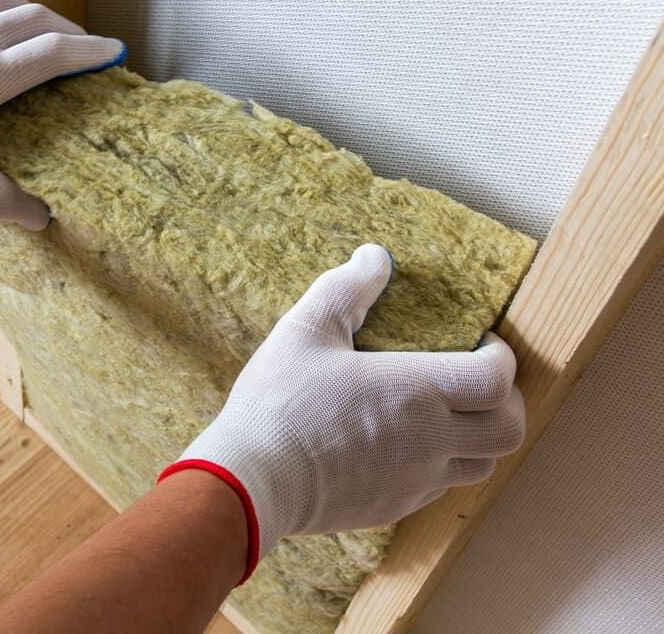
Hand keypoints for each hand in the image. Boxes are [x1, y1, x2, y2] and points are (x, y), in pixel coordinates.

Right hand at [162, 244, 524, 580]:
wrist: (253, 479)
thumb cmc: (278, 403)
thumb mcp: (304, 330)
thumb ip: (346, 288)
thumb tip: (376, 257)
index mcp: (414, 391)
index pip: (496, 378)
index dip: (502, 358)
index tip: (482, 344)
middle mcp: (428, 439)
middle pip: (509, 429)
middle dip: (506, 401)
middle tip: (477, 380)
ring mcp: (415, 480)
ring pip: (483, 464)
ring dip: (479, 437)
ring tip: (448, 414)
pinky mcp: (395, 507)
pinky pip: (441, 486)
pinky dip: (441, 463)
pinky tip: (406, 445)